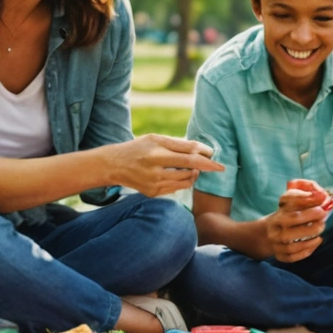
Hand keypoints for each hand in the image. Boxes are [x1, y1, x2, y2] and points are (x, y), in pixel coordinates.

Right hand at [105, 134, 223, 197]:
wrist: (114, 165)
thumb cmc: (139, 148)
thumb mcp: (156, 139)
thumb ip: (179, 144)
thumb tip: (203, 150)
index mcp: (157, 154)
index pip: (188, 158)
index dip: (206, 159)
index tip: (218, 159)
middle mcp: (155, 171)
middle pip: (189, 171)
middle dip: (206, 168)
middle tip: (216, 166)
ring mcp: (154, 184)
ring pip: (185, 182)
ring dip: (193, 174)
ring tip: (191, 168)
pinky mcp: (153, 194)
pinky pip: (176, 189)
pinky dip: (182, 181)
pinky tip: (178, 175)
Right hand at [263, 198, 328, 262]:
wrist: (269, 231)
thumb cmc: (285, 214)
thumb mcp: (289, 202)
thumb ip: (303, 197)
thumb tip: (321, 195)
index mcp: (276, 218)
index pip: (292, 216)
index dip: (309, 213)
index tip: (322, 209)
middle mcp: (274, 233)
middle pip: (290, 234)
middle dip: (310, 229)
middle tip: (322, 222)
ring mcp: (276, 246)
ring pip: (292, 248)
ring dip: (309, 241)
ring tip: (320, 233)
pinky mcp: (280, 256)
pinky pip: (293, 258)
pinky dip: (306, 251)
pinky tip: (315, 242)